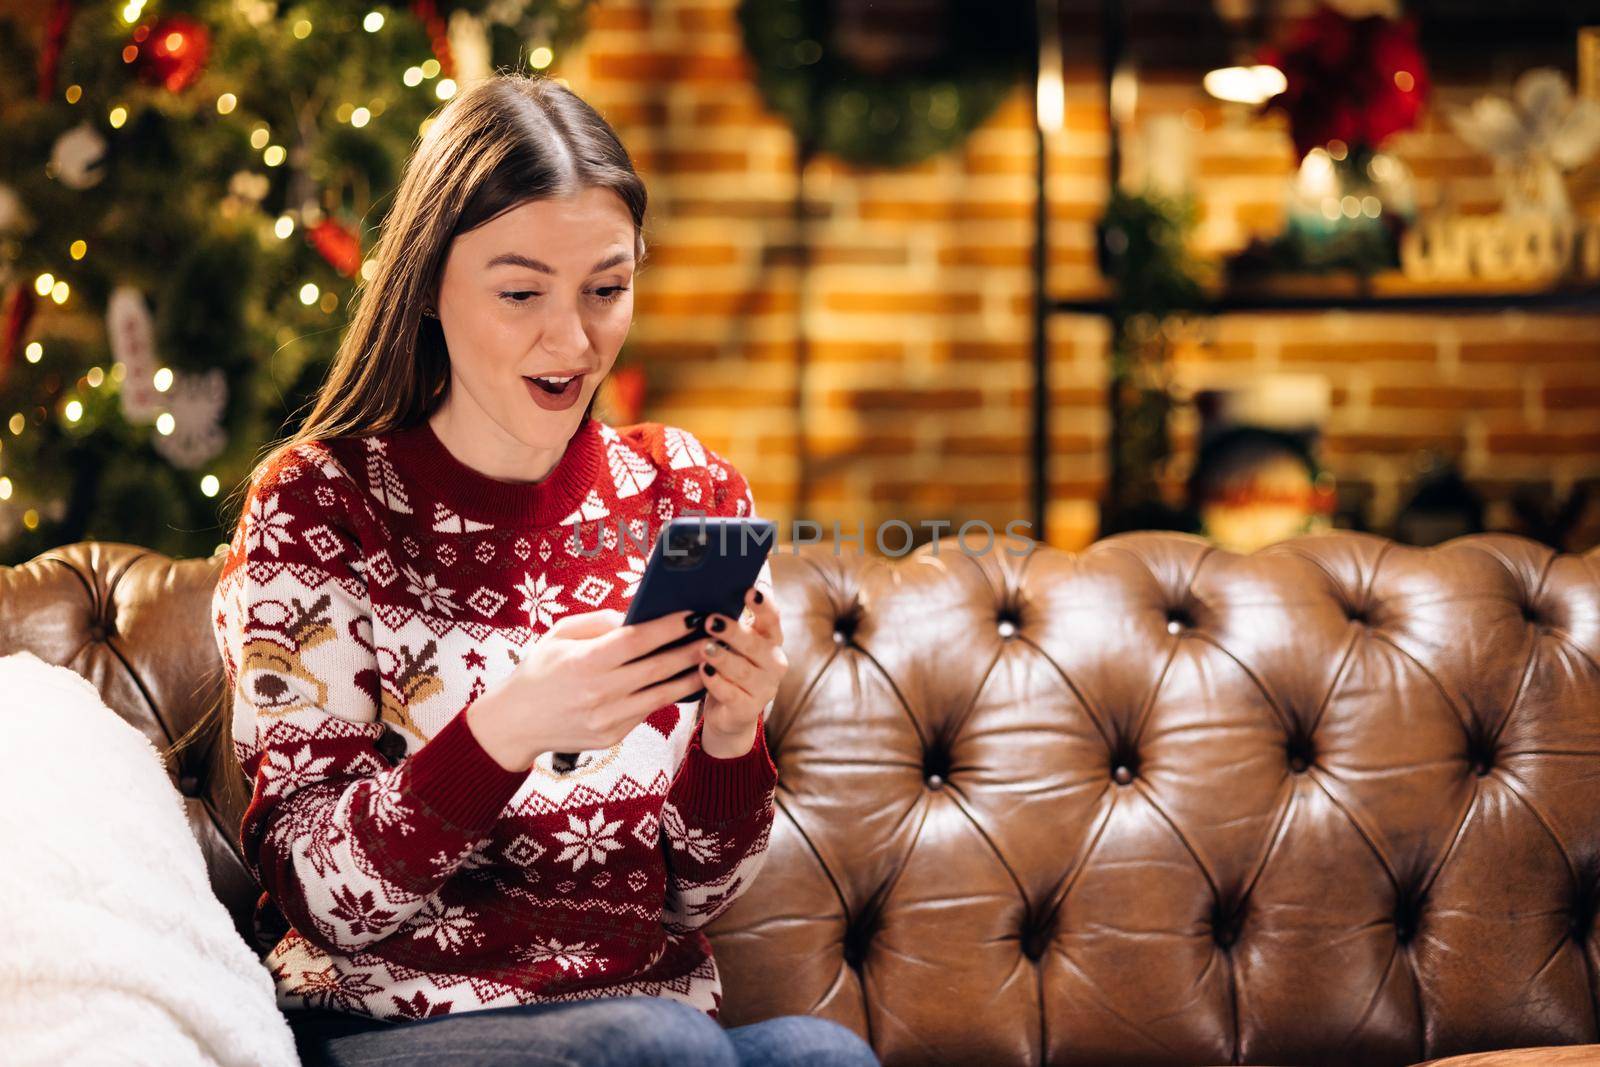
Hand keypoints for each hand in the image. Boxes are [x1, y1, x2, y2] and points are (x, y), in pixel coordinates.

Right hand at [467, 608, 711, 771]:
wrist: (514, 724)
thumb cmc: (538, 671)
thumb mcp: (559, 636)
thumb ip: (598, 622)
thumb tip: (636, 615)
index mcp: (584, 662)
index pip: (636, 640)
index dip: (669, 626)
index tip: (693, 613)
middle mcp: (599, 692)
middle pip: (657, 666)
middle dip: (691, 648)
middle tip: (716, 633)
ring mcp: (607, 718)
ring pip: (662, 694)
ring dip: (691, 674)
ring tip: (712, 658)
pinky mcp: (613, 736)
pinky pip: (649, 710)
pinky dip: (670, 695)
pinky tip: (687, 680)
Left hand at [696, 583, 786, 757]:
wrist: (730, 712)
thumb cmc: (729, 667)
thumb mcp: (733, 644)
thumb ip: (728, 623)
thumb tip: (705, 595)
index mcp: (771, 640)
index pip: (772, 619)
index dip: (764, 605)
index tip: (750, 590)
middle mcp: (774, 663)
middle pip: (756, 645)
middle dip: (733, 632)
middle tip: (711, 620)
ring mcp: (764, 688)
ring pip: (743, 671)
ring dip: (723, 658)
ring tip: (704, 648)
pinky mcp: (748, 709)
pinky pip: (731, 694)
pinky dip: (716, 682)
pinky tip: (703, 671)